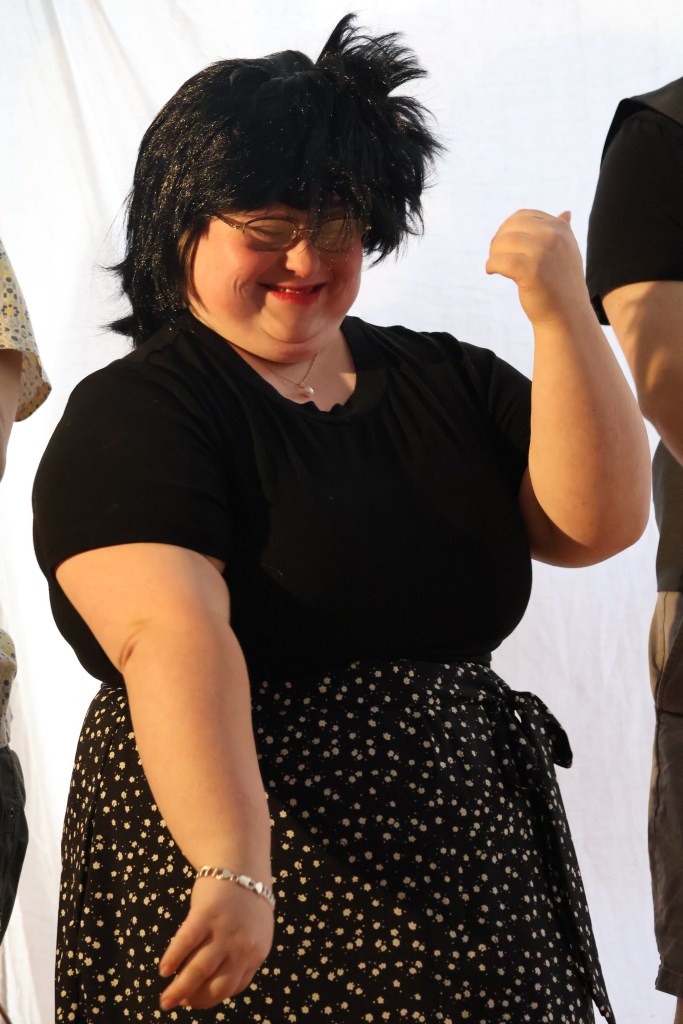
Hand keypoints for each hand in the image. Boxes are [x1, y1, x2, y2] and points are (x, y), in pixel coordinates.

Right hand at [158, 876, 274, 1009]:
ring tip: (165, 1000)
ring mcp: (224, 930)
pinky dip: (174, 958)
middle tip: (176, 1004)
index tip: (194, 1001)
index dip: (211, 998)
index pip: (233, 988)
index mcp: (256, 953)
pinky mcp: (206, 914)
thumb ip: (240, 955)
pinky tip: (164, 970)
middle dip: (195, 1000)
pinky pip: (187, 942)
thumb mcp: (254, 932)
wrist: (242, 863)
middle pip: (218, 986)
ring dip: (179, 989)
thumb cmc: (244, 900)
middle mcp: (243, 946)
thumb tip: (213, 983)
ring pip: (200, 970)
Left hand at [486, 209, 589, 327]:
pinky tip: (492, 271)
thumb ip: (562, 231)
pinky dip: (491, 266)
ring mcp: (542, 252)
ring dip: (493, 254)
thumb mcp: (566, 251)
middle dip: (498, 241)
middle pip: (510, 227)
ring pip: (502, 242)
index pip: (522, 216)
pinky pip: (499, 261)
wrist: (567, 314)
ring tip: (495, 266)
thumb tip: (565, 213)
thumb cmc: (562, 283)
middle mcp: (553, 236)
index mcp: (560, 227)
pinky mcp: (530, 271)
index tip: (504, 245)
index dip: (507, 228)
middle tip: (496, 256)